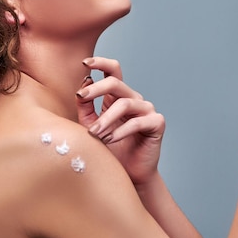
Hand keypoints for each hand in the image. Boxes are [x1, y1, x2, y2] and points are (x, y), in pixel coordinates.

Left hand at [75, 57, 163, 184]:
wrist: (128, 174)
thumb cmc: (110, 151)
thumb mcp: (91, 127)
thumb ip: (86, 107)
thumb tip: (83, 84)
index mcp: (118, 96)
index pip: (112, 71)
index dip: (100, 62)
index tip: (85, 63)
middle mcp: (133, 99)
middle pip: (115, 82)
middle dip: (96, 88)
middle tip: (80, 97)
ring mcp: (147, 109)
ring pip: (124, 103)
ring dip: (105, 118)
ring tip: (94, 133)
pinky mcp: (157, 123)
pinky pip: (137, 121)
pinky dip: (120, 131)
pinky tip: (109, 140)